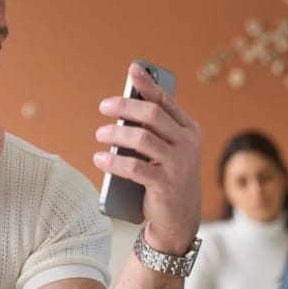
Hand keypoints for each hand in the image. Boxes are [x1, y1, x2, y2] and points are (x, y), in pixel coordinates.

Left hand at [94, 62, 201, 253]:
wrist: (179, 218)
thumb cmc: (167, 177)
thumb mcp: (166, 150)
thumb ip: (153, 130)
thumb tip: (122, 108)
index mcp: (188, 130)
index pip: (166, 101)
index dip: (148, 85)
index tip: (132, 70)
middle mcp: (187, 144)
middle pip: (152, 115)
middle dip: (125, 107)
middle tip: (104, 107)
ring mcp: (179, 165)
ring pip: (142, 139)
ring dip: (115, 134)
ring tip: (100, 134)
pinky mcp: (165, 185)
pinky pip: (135, 168)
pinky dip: (113, 162)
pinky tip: (99, 159)